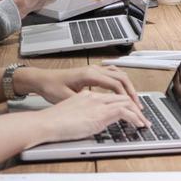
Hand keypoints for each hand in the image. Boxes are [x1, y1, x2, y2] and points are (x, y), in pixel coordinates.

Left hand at [18, 65, 143, 112]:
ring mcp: (93, 69)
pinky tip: (122, 90)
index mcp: (90, 75)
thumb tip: (101, 110)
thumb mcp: (67, 98)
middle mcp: (94, 70)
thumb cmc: (52, 87)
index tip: (133, 108)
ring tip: (133, 100)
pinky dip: (120, 82)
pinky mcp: (91, 72)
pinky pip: (112, 74)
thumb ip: (86, 103)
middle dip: (132, 92)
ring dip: (127, 86)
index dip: (127, 97)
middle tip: (138, 106)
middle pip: (121, 78)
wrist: (42, 79)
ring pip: (118, 75)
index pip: (116, 85)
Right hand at [37, 91, 147, 142]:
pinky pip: (124, 111)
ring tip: (143, 122)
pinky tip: (138, 124)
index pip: (110, 97)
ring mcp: (97, 104)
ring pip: (126, 102)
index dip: (123, 104)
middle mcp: (94, 98)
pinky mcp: (100, 113)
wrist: (44, 123)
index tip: (129, 112)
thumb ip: (82, 116)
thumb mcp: (70, 116)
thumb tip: (89, 124)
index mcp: (86, 97)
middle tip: (142, 118)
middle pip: (121, 97)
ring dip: (137, 113)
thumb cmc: (51, 122)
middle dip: (134, 107)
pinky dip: (134, 117)